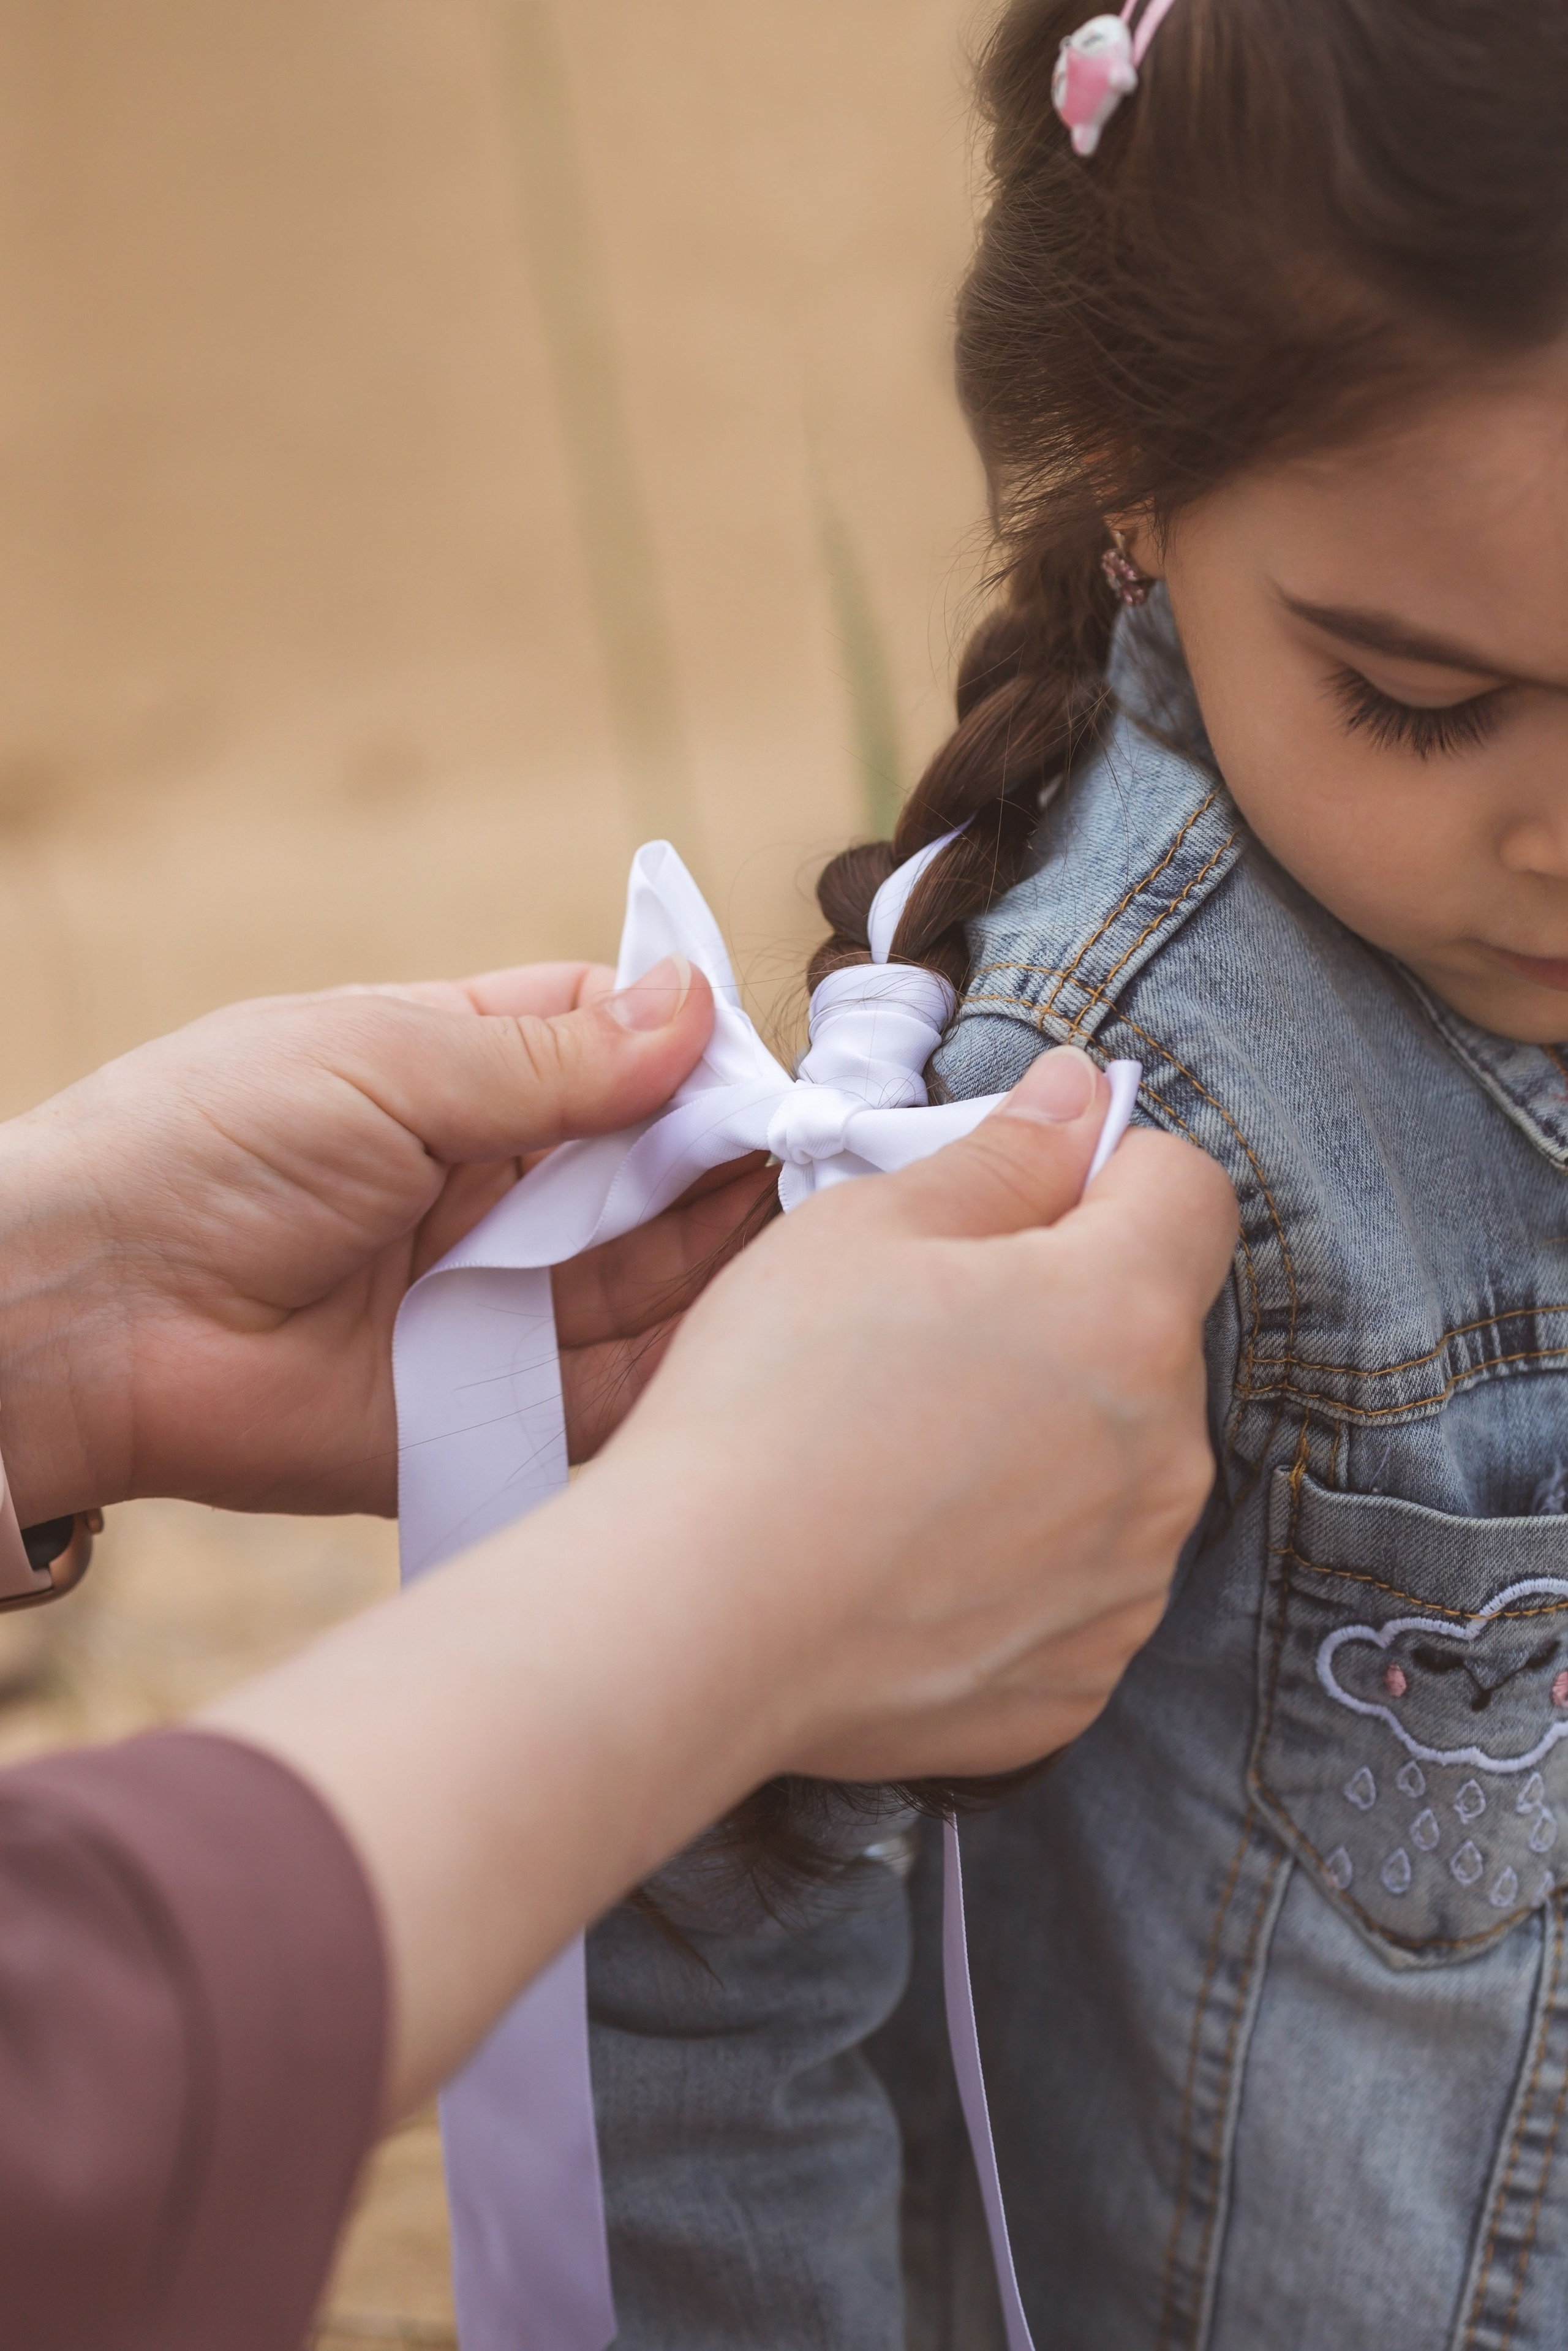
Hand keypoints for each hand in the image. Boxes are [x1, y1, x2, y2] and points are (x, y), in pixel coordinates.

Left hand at [0, 958, 771, 1521]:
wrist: (88, 1316)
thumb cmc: (208, 1146)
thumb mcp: (387, 1060)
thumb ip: (549, 1057)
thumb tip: (696, 1005)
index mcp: (461, 1079)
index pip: (615, 1048)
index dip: (694, 1053)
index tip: (771, 1070)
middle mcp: (492, 1188)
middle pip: (654, 1166)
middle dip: (731, 1158)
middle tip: (820, 1158)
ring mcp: (496, 1301)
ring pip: (652, 1274)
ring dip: (727, 1254)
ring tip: (812, 1235)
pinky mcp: (488, 1408)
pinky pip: (614, 1391)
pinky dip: (685, 1367)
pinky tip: (757, 1336)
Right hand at [207, 1045, 1237, 2107]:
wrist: (697, 1623)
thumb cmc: (772, 1403)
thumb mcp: (867, 1227)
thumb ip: (1004, 1155)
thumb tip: (1077, 1097)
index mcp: (1125, 1313)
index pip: (1190, 1193)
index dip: (1110, 1172)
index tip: (1025, 1196)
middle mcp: (1167, 1455)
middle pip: (1151, 1336)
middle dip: (1067, 1315)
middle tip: (925, 1340)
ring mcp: (1131, 1580)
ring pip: (1120, 1464)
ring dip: (1050, 1441)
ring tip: (906, 1460)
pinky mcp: (1082, 1681)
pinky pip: (1078, 1583)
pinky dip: (1019, 1560)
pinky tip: (911, 1555)